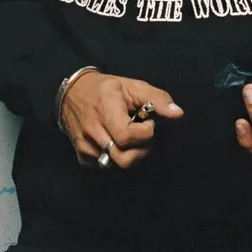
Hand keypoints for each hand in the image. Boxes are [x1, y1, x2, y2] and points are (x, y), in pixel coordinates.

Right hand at [60, 71, 183, 168]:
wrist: (73, 93)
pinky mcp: (81, 155)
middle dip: (142, 150)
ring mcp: (84, 145)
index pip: (127, 137)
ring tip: (131, 137)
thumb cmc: (107, 89)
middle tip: (143, 134)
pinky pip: (104, 166)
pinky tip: (117, 142)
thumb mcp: (133, 85)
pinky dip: (116, 157)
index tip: (148, 122)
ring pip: (115, 165)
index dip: (145, 133)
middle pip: (124, 158)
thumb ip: (157, 98)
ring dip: (130, 154)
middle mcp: (92, 129)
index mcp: (106, 109)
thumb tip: (178, 114)